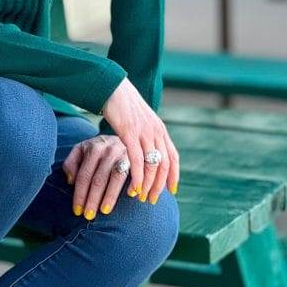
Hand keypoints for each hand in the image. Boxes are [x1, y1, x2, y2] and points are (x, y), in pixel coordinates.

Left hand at [62, 133, 133, 217]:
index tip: (77, 210)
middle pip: (98, 178)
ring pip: (116, 177)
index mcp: (92, 147)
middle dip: (92, 199)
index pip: (84, 175)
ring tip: (104, 211)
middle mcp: (108, 149)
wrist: (125, 134)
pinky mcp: (137, 158)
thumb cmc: (99, 149)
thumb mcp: (82, 150)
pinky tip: (131, 197)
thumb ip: (71, 163)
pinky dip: (133, 185)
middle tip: (88, 216)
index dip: (79, 194)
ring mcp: (123, 153)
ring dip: (110, 196)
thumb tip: (70, 182)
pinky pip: (135, 173)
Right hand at [98, 77, 179, 203]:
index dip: (174, 175)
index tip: (172, 191)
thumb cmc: (122, 105)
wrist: (112, 87)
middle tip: (153, 200)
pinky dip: (138, 177)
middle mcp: (156, 131)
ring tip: (142, 197)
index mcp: (159, 129)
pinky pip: (137, 160)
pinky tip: (134, 188)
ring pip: (152, 165)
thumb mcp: (139, 120)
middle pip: (165, 164)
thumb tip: (145, 149)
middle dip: (160, 185)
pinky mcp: (129, 132)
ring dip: (149, 184)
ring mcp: (144, 132)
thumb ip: (145, 134)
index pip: (173, 156)